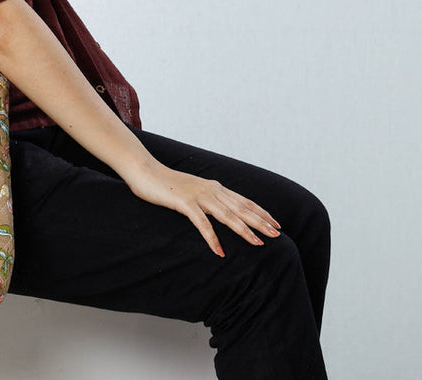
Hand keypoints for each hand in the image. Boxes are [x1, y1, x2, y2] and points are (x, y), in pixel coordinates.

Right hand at [123, 158, 281, 256]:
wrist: (145, 171)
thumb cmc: (166, 183)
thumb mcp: (192, 190)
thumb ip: (206, 199)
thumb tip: (219, 210)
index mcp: (214, 186)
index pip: (243, 201)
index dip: (261, 212)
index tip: (276, 223)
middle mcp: (210, 189)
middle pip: (240, 208)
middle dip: (260, 222)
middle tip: (277, 234)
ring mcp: (198, 195)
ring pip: (227, 215)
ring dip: (244, 230)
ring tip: (258, 243)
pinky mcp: (184, 203)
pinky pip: (202, 223)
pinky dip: (212, 238)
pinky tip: (219, 252)